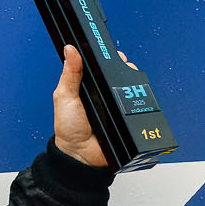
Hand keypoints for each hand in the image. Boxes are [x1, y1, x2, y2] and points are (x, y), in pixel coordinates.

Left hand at [51, 44, 135, 168]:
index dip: (107, 57)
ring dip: (133, 82)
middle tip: (123, 66)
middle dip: (124, 67)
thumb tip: (70, 50)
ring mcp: (117, 105)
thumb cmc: (68, 128)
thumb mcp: (64, 97)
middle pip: (119, 74)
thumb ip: (69, 74)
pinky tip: (136, 95)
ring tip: (128, 81)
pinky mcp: (128, 116)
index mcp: (86, 86)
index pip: (100, 66)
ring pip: (132, 87)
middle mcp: (103, 94)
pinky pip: (139, 105)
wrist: (81, 155)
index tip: (112, 51)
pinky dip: (140, 99)